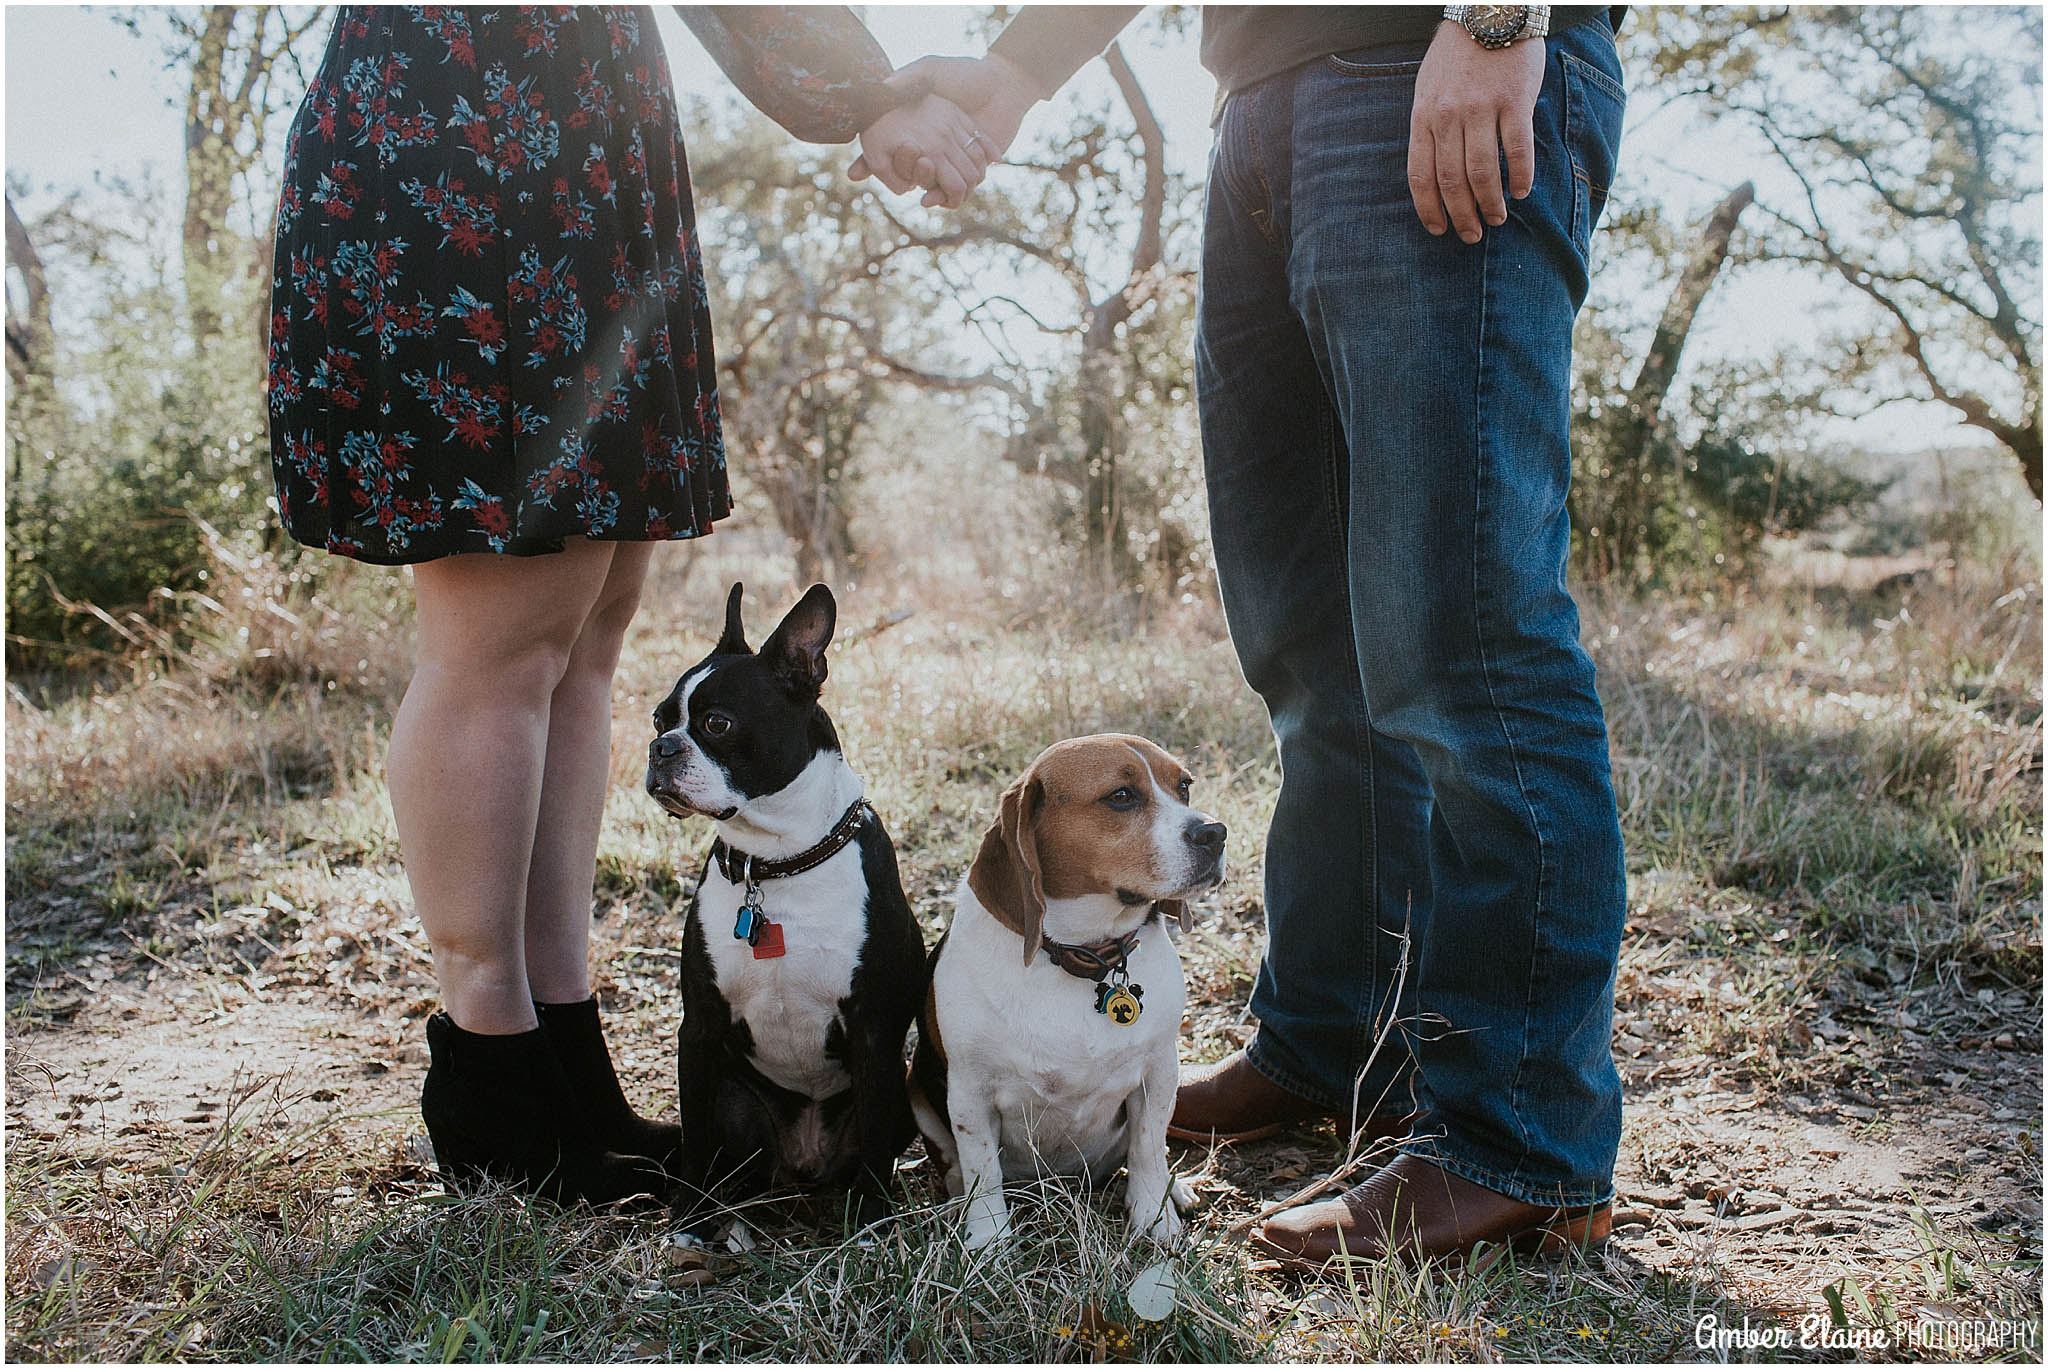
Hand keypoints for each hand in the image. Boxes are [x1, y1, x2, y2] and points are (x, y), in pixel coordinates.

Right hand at [849, 54, 1039, 206]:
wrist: (1002, 84)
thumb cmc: (964, 74)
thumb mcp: (929, 69)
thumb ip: (906, 79)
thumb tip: (879, 88)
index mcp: (916, 129)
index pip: (886, 150)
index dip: (868, 162)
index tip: (856, 171)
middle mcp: (931, 146)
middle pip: (909, 172)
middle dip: (905, 176)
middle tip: (910, 171)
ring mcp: (951, 158)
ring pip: (932, 185)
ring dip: (926, 191)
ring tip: (926, 194)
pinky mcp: (972, 167)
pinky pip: (955, 190)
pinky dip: (946, 197)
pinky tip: (938, 196)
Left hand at [1407, 24, 1545, 242]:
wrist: (1489, 12)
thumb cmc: (1457, 57)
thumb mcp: (1427, 89)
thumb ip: (1429, 127)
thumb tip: (1433, 174)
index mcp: (1424, 116)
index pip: (1421, 176)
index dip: (1429, 209)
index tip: (1439, 230)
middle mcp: (1449, 116)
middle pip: (1452, 181)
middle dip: (1461, 215)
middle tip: (1472, 234)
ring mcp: (1482, 108)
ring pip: (1483, 172)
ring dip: (1491, 203)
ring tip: (1497, 218)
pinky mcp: (1514, 101)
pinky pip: (1517, 149)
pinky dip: (1521, 175)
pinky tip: (1523, 191)